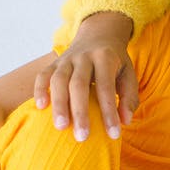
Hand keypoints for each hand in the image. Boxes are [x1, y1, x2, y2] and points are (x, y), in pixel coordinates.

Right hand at [33, 12, 137, 140]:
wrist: (99, 33)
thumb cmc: (115, 61)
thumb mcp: (128, 73)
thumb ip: (129, 96)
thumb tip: (125, 121)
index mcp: (106, 57)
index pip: (107, 87)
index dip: (109, 111)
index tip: (114, 134)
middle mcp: (84, 56)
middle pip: (79, 84)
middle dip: (80, 112)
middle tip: (82, 136)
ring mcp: (67, 59)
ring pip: (59, 80)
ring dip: (59, 104)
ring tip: (60, 127)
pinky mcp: (54, 63)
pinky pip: (43, 75)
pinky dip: (40, 90)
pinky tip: (41, 107)